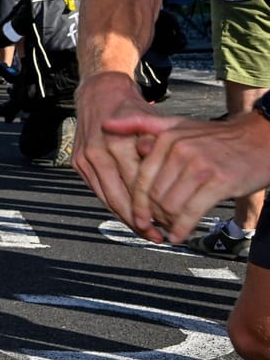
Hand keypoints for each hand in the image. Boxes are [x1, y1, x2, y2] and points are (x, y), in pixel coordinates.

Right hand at [71, 74, 157, 235]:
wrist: (100, 92)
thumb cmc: (132, 108)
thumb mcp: (153, 124)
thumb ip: (159, 152)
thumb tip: (172, 187)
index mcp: (119, 144)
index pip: (138, 187)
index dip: (154, 209)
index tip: (170, 224)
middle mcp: (99, 152)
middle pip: (121, 197)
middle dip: (139, 220)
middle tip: (157, 236)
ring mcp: (85, 158)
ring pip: (106, 197)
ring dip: (125, 218)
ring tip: (144, 232)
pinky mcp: (77, 161)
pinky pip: (97, 190)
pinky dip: (112, 205)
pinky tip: (126, 216)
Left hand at [113, 111, 269, 243]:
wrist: (261, 140)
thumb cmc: (217, 138)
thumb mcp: (179, 125)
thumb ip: (142, 125)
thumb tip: (106, 124)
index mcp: (166, 139)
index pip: (142, 179)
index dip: (137, 204)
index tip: (137, 220)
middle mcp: (180, 151)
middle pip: (154, 195)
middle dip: (154, 216)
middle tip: (157, 226)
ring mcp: (199, 166)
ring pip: (170, 206)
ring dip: (167, 223)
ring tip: (169, 229)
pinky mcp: (219, 182)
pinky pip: (191, 212)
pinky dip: (182, 228)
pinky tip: (179, 235)